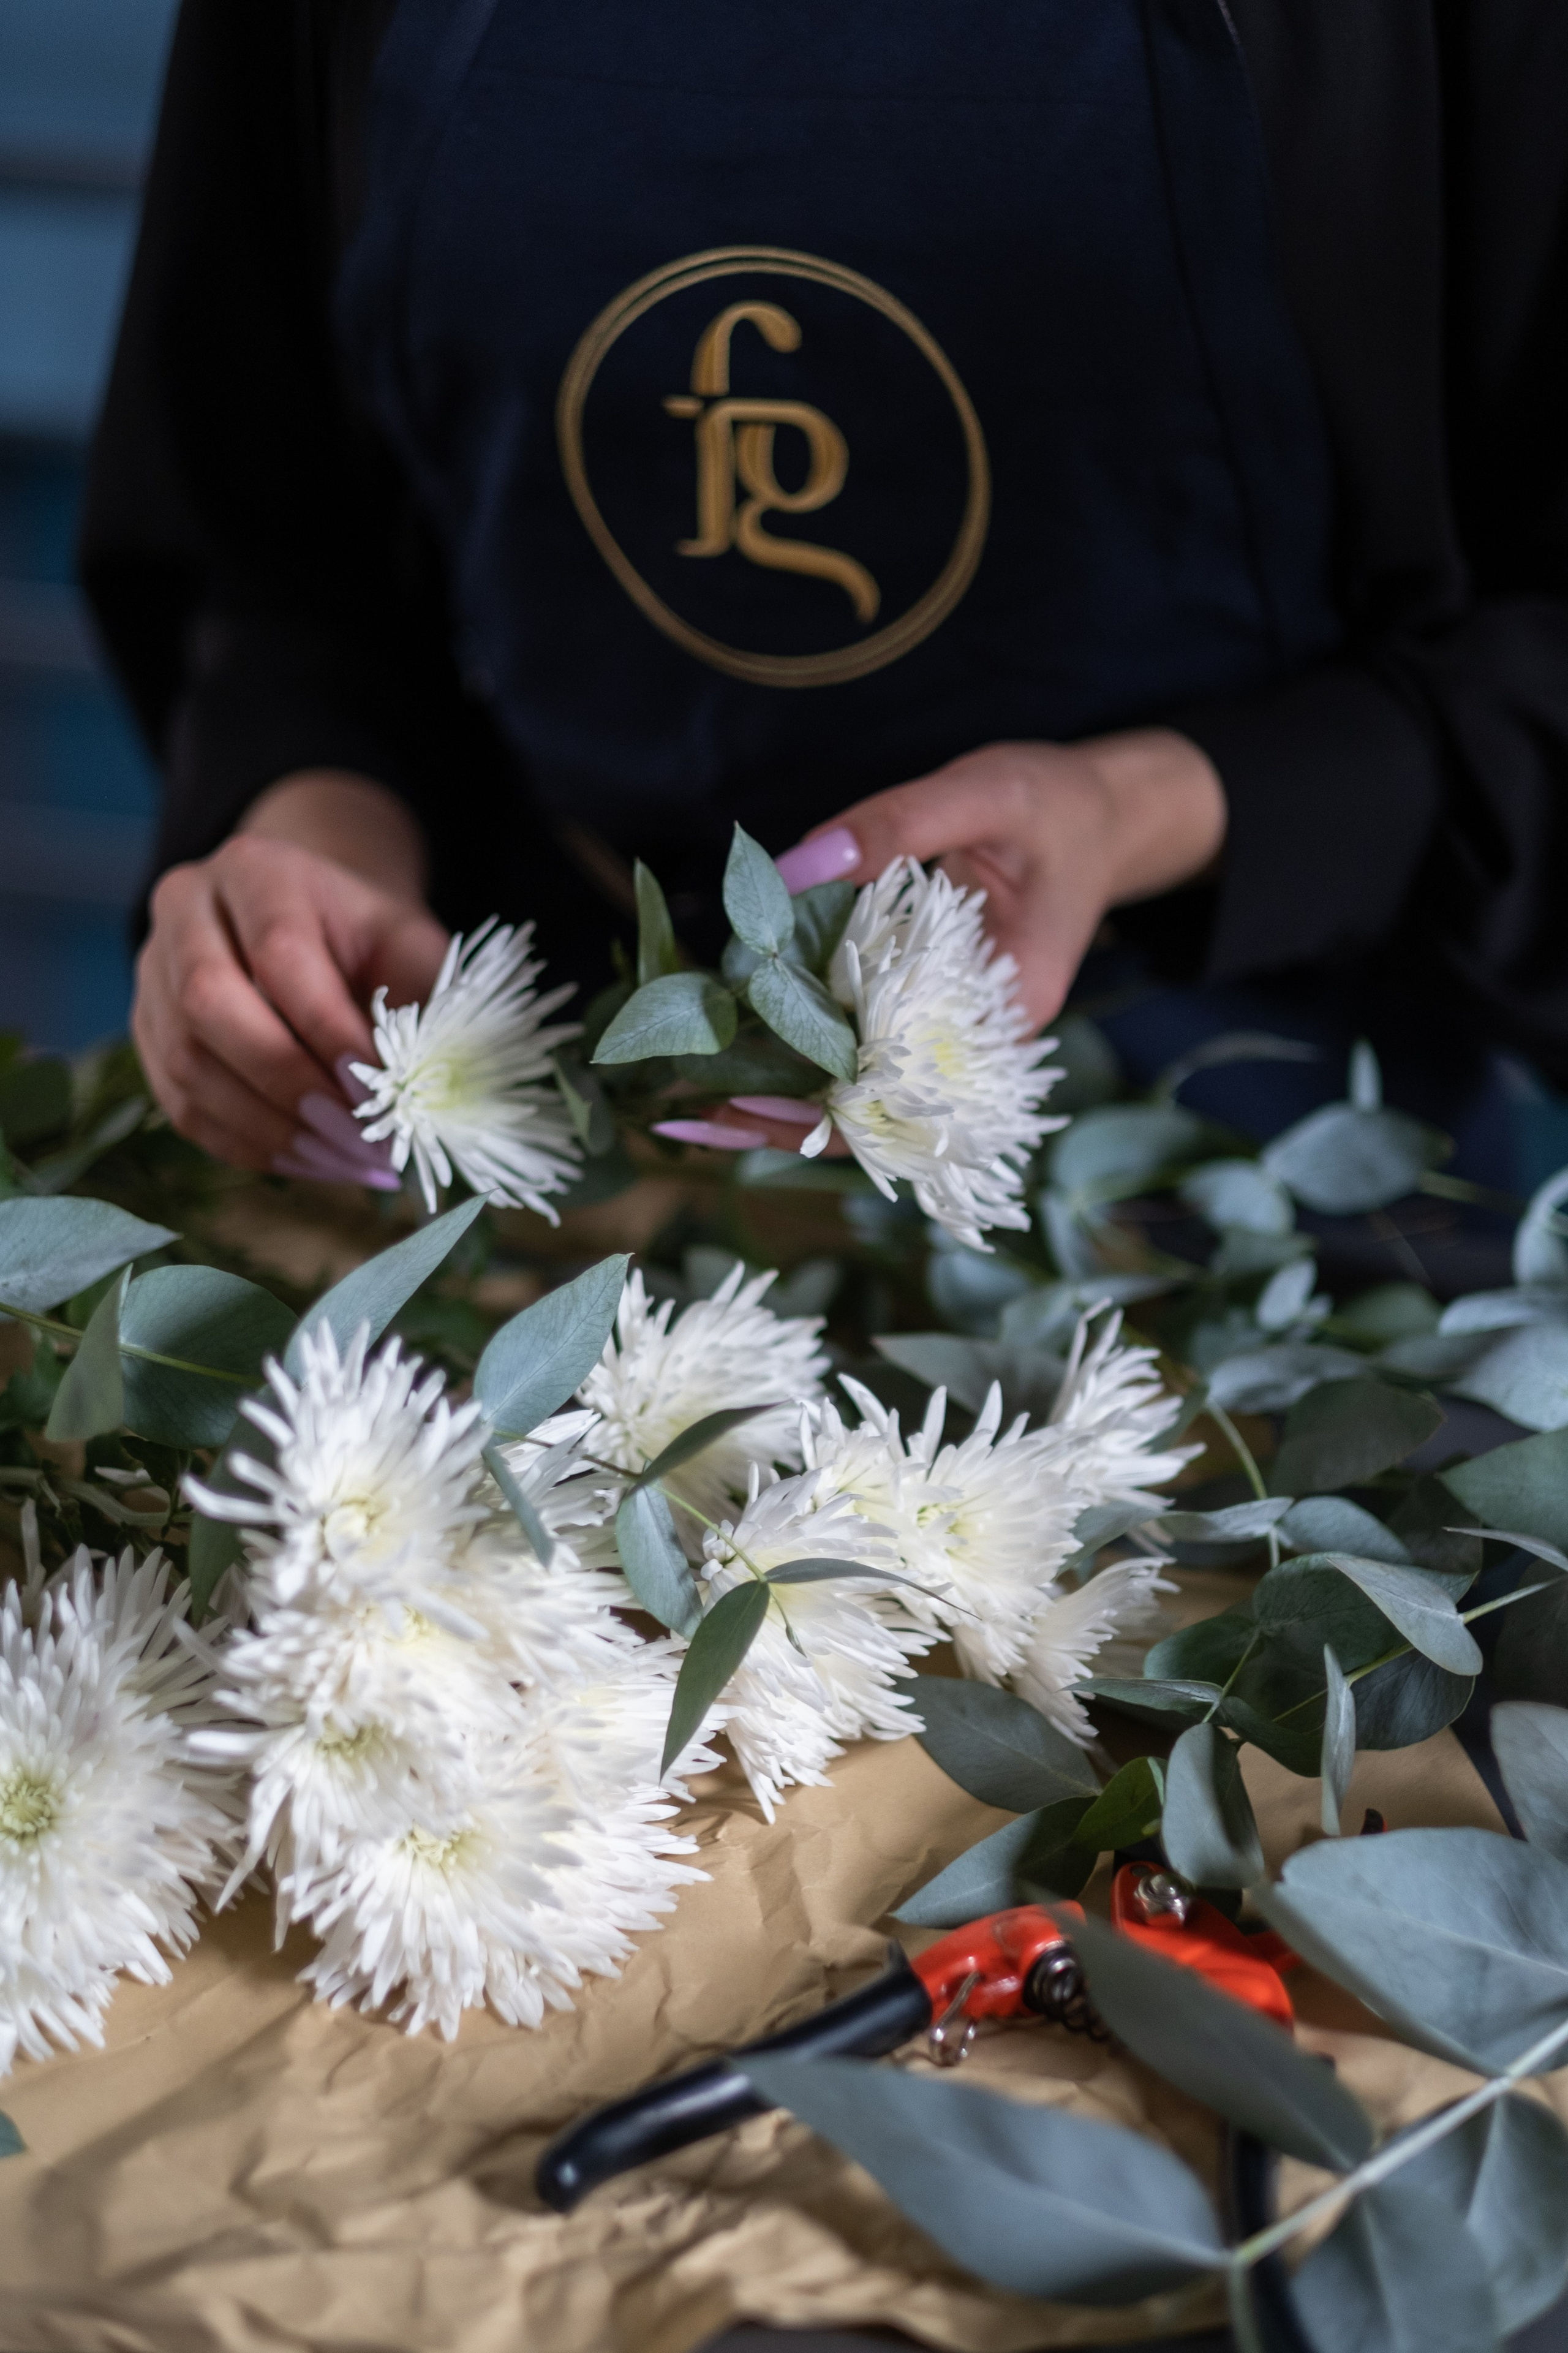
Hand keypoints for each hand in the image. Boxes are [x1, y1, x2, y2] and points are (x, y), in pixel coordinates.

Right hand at [132, 774, 449, 1178]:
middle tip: (358, 1140)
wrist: (315, 924)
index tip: (382, 1093)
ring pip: (186, 1062)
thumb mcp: (409, 946)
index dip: (327, 1031)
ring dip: (270, 1128)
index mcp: (257, 870)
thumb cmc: (370, 938)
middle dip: (289, 1084)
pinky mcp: (148, 1033)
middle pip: (209, 1002)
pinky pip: (182, 1104)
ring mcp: (151, 973)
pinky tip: (310, 1163)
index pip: (280, 953)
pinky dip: (247, 1145)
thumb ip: (417, 1002)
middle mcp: (186, 910)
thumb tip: (420, 1089)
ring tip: (346, 1163)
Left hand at [659, 730, 1225, 1153]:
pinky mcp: (923, 1003)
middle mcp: (977, 1041)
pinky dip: (798, 1051)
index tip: (740, 1108)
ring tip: (686, 1111)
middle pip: (872, 1106)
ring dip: (777, 1098)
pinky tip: (730, 1055)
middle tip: (681, 1121)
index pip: (904, 1089)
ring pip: (860, 1086)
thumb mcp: (984, 793)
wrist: (1106, 814)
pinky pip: (860, 1042)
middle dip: (778, 1118)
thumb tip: (787, 867)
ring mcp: (948, 1027)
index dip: (819, 1108)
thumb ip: (891, 826)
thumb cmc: (1057, 803)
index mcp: (1007, 1013)